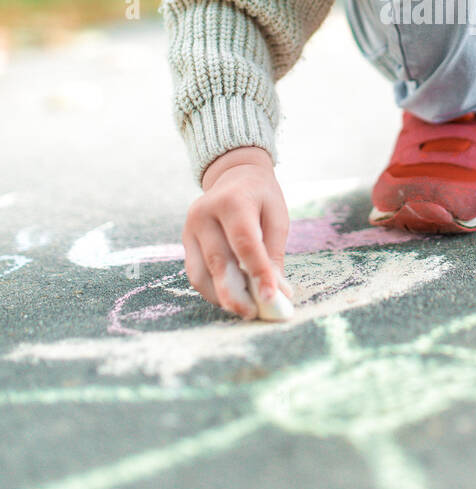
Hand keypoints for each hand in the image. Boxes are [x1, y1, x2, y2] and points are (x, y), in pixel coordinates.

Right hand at [183, 146, 290, 318]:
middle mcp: (205, 213)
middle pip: (218, 261)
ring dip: (222, 296)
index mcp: (233, 201)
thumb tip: (275, 289)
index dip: (257, 272)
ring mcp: (190, 227)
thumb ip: (273, 251)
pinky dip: (212, 290)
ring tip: (244, 309)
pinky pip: (195, 272)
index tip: (271, 297)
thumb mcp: (277, 216)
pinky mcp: (185, 241)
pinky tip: (230, 297)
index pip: (244, 242)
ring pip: (201, 273)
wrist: (234, 176)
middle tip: (253, 313)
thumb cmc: (261, 197)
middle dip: (235, 293)